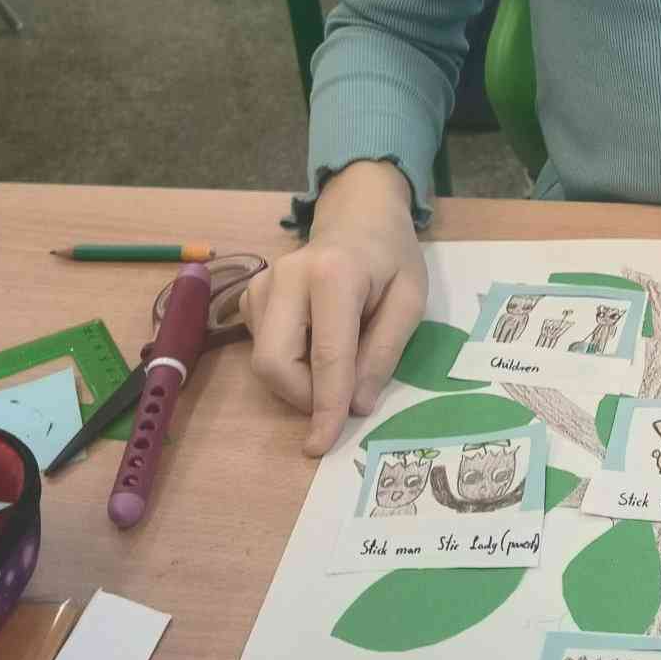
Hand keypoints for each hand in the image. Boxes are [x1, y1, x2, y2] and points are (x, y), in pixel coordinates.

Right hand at [241, 161, 427, 455]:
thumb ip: (384, 352)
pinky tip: (316, 339)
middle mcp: (286, 278)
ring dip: (300, 381)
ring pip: (265, 362)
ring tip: (338, 355)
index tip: (322, 443)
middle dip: (304, 397)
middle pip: (275, 364)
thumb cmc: (391, 258)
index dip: (327, 405)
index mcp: (333, 275)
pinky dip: (291, 362)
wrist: (358, 216)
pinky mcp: (250, 296)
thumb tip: (356, 405)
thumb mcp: (410, 301)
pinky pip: (263, 348)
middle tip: (339, 401)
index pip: (326, 356)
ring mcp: (261, 285)